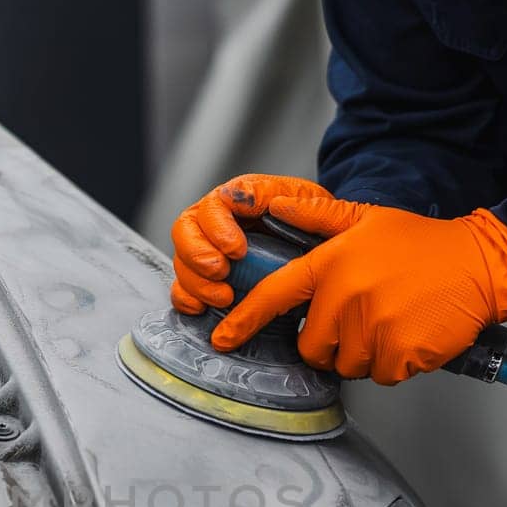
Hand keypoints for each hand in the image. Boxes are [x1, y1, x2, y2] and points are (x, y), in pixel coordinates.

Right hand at [169, 174, 333, 314]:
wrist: (325, 251)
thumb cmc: (317, 224)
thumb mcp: (314, 204)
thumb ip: (293, 199)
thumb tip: (267, 203)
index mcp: (239, 197)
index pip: (212, 205)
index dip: (217, 227)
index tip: (238, 250)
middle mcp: (216, 221)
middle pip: (184, 230)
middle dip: (197, 254)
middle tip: (221, 272)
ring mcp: (208, 250)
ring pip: (181, 261)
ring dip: (196, 282)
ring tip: (224, 298)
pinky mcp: (207, 279)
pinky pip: (181, 289)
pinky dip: (186, 300)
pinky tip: (202, 308)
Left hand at [211, 197, 506, 384]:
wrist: (481, 263)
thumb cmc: (422, 243)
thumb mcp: (367, 219)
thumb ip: (317, 217)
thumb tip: (275, 204)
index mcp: (331, 265)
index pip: (274, 296)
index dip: (243, 321)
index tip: (222, 338)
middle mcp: (346, 297)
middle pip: (312, 346)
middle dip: (330, 342)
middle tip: (361, 319)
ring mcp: (372, 328)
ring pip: (346, 363)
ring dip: (364, 353)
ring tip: (390, 321)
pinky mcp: (399, 354)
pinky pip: (380, 375)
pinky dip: (392, 364)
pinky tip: (409, 335)